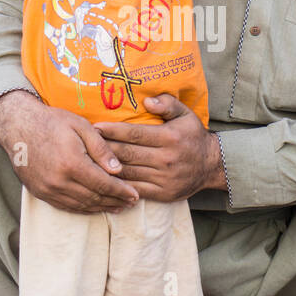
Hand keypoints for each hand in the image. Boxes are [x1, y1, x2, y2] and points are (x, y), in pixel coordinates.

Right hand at [0, 89, 139, 212]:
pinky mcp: (40, 193)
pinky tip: (95, 207)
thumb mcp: (81, 126)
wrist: (17, 125)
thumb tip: (118, 169)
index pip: (104, 184)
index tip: (135, 195)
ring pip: (81, 205)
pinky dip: (83, 209)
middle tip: (131, 203)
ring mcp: (48, 189)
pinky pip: (66, 206)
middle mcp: (59, 181)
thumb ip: (101, 149)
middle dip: (115, 201)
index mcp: (72, 163)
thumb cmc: (52, 121)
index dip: (121, 192)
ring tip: (118, 207)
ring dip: (101, 208)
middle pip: (94, 198)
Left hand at [93, 94, 226, 199]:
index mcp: (169, 138)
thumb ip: (168, 104)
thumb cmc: (193, 136)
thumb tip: (148, 102)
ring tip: (88, 161)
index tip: (95, 127)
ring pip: (128, 173)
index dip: (113, 131)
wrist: (211, 166)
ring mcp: (164, 178)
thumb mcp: (186, 115)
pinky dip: (118, 185)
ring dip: (106, 167)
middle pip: (127, 154)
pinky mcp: (162, 194)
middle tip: (84, 143)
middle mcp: (166, 159)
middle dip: (104, 148)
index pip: (135, 134)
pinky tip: (104, 179)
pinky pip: (135, 189)